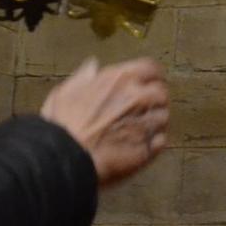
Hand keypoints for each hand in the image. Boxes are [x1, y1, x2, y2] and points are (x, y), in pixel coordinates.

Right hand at [39, 57, 169, 187]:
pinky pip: (161, 140)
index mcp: (120, 79)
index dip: (149, 76)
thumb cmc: (62, 125)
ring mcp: (146, 124)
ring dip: (155, 121)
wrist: (66, 160)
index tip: (145, 83)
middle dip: (154, 99)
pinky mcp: (148, 149)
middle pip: (161, 93)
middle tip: (142, 109)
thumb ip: (83, 77)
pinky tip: (140, 145)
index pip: (151, 68)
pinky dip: (154, 141)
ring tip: (138, 129)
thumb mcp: (66, 91)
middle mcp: (138, 98)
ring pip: (164, 117)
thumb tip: (93, 66)